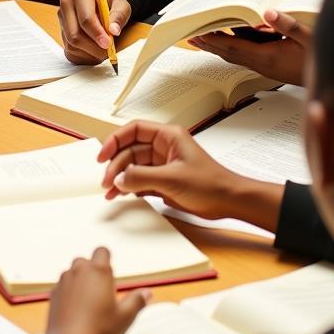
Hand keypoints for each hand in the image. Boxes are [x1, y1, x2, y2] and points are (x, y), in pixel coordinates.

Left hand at [32, 248, 149, 333]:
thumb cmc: (99, 330)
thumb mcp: (125, 317)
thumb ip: (137, 301)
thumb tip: (147, 293)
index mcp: (98, 271)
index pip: (102, 251)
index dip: (107, 260)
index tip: (111, 274)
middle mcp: (78, 271)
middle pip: (85, 261)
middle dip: (93, 271)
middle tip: (102, 292)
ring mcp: (63, 281)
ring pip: (72, 272)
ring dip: (80, 281)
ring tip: (89, 304)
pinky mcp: (53, 294)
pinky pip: (63, 286)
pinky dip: (69, 293)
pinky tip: (76, 311)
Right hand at [58, 0, 129, 64]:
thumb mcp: (121, 4)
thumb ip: (119, 16)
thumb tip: (113, 31)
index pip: (86, 19)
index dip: (97, 34)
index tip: (108, 44)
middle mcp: (67, 3)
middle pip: (74, 34)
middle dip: (92, 47)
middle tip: (108, 52)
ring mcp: (62, 16)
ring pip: (70, 43)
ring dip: (88, 52)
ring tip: (103, 51)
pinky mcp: (61, 27)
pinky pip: (68, 48)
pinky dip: (82, 54)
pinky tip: (94, 51)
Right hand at [97, 120, 242, 218]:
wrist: (230, 203)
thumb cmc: (211, 184)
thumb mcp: (172, 179)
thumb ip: (142, 177)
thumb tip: (119, 179)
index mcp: (168, 136)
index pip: (134, 130)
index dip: (115, 140)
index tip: (103, 155)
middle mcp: (164, 147)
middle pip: (131, 151)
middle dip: (116, 165)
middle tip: (107, 181)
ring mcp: (163, 164)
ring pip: (134, 167)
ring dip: (121, 178)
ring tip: (110, 192)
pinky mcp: (164, 180)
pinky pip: (140, 180)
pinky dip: (130, 187)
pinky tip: (122, 195)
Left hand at [188, 10, 311, 85]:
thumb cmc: (326, 61)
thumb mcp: (310, 39)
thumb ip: (289, 25)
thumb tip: (267, 13)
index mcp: (268, 58)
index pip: (233, 48)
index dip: (214, 40)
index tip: (198, 34)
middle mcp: (265, 65)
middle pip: (230, 53)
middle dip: (211, 44)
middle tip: (192, 37)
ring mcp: (269, 68)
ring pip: (239, 55)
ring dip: (221, 46)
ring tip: (206, 38)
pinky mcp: (275, 67)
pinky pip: (249, 56)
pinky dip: (237, 47)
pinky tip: (236, 39)